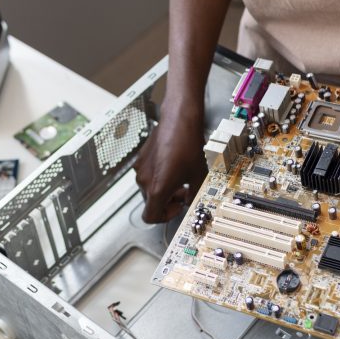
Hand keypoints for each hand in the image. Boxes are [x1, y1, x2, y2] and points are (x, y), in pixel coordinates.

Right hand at [134, 97, 207, 222]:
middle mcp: (145, 180)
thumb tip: (190, 201)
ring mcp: (141, 168)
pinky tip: (173, 165)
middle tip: (183, 192)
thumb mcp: (198, 175)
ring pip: (149, 188)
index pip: (150, 217)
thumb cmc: (188, 145)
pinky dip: (158, 176)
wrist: (179, 120)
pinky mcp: (141, 158)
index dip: (164, 217)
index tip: (176, 208)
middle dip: (167, 201)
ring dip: (163, 188)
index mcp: (157, 189)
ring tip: (180, 177)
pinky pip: (148, 175)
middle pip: (151, 202)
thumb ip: (193, 194)